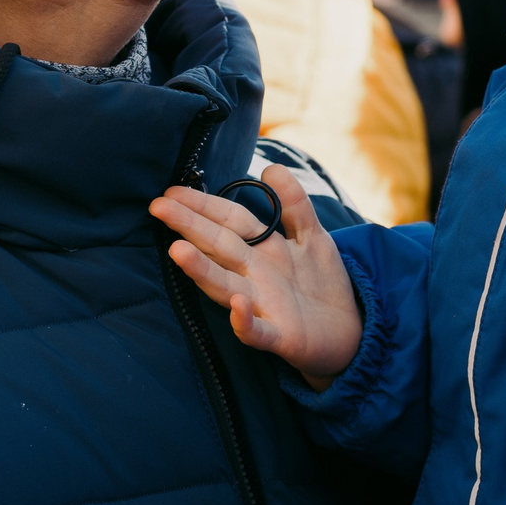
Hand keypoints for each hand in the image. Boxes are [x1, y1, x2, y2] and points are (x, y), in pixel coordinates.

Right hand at [150, 165, 362, 386]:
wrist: (348, 334)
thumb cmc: (321, 284)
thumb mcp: (313, 237)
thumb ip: (294, 205)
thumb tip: (271, 167)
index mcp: (261, 249)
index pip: (228, 220)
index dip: (203, 204)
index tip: (170, 191)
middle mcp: (254, 276)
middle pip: (219, 246)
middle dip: (189, 226)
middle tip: (157, 207)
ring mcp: (263, 306)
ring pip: (225, 286)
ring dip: (202, 270)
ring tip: (177, 251)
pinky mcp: (279, 337)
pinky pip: (258, 331)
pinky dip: (244, 321)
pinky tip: (237, 305)